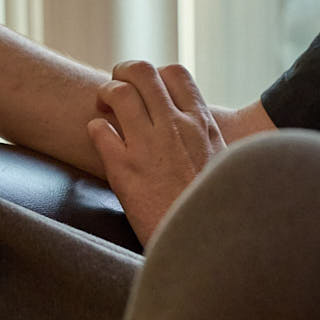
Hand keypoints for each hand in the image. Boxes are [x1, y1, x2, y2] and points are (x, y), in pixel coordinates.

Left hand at [87, 60, 225, 244]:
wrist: (208, 247)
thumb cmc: (215, 210)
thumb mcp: (225, 165)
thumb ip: (206, 141)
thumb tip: (199, 130)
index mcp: (201, 125)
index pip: (175, 74)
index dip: (156, 75)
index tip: (148, 90)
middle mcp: (175, 128)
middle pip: (142, 72)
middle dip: (123, 72)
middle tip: (116, 87)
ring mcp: (148, 147)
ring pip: (118, 93)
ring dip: (105, 93)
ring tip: (102, 107)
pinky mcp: (125, 171)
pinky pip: (99, 131)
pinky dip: (95, 129)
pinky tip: (100, 139)